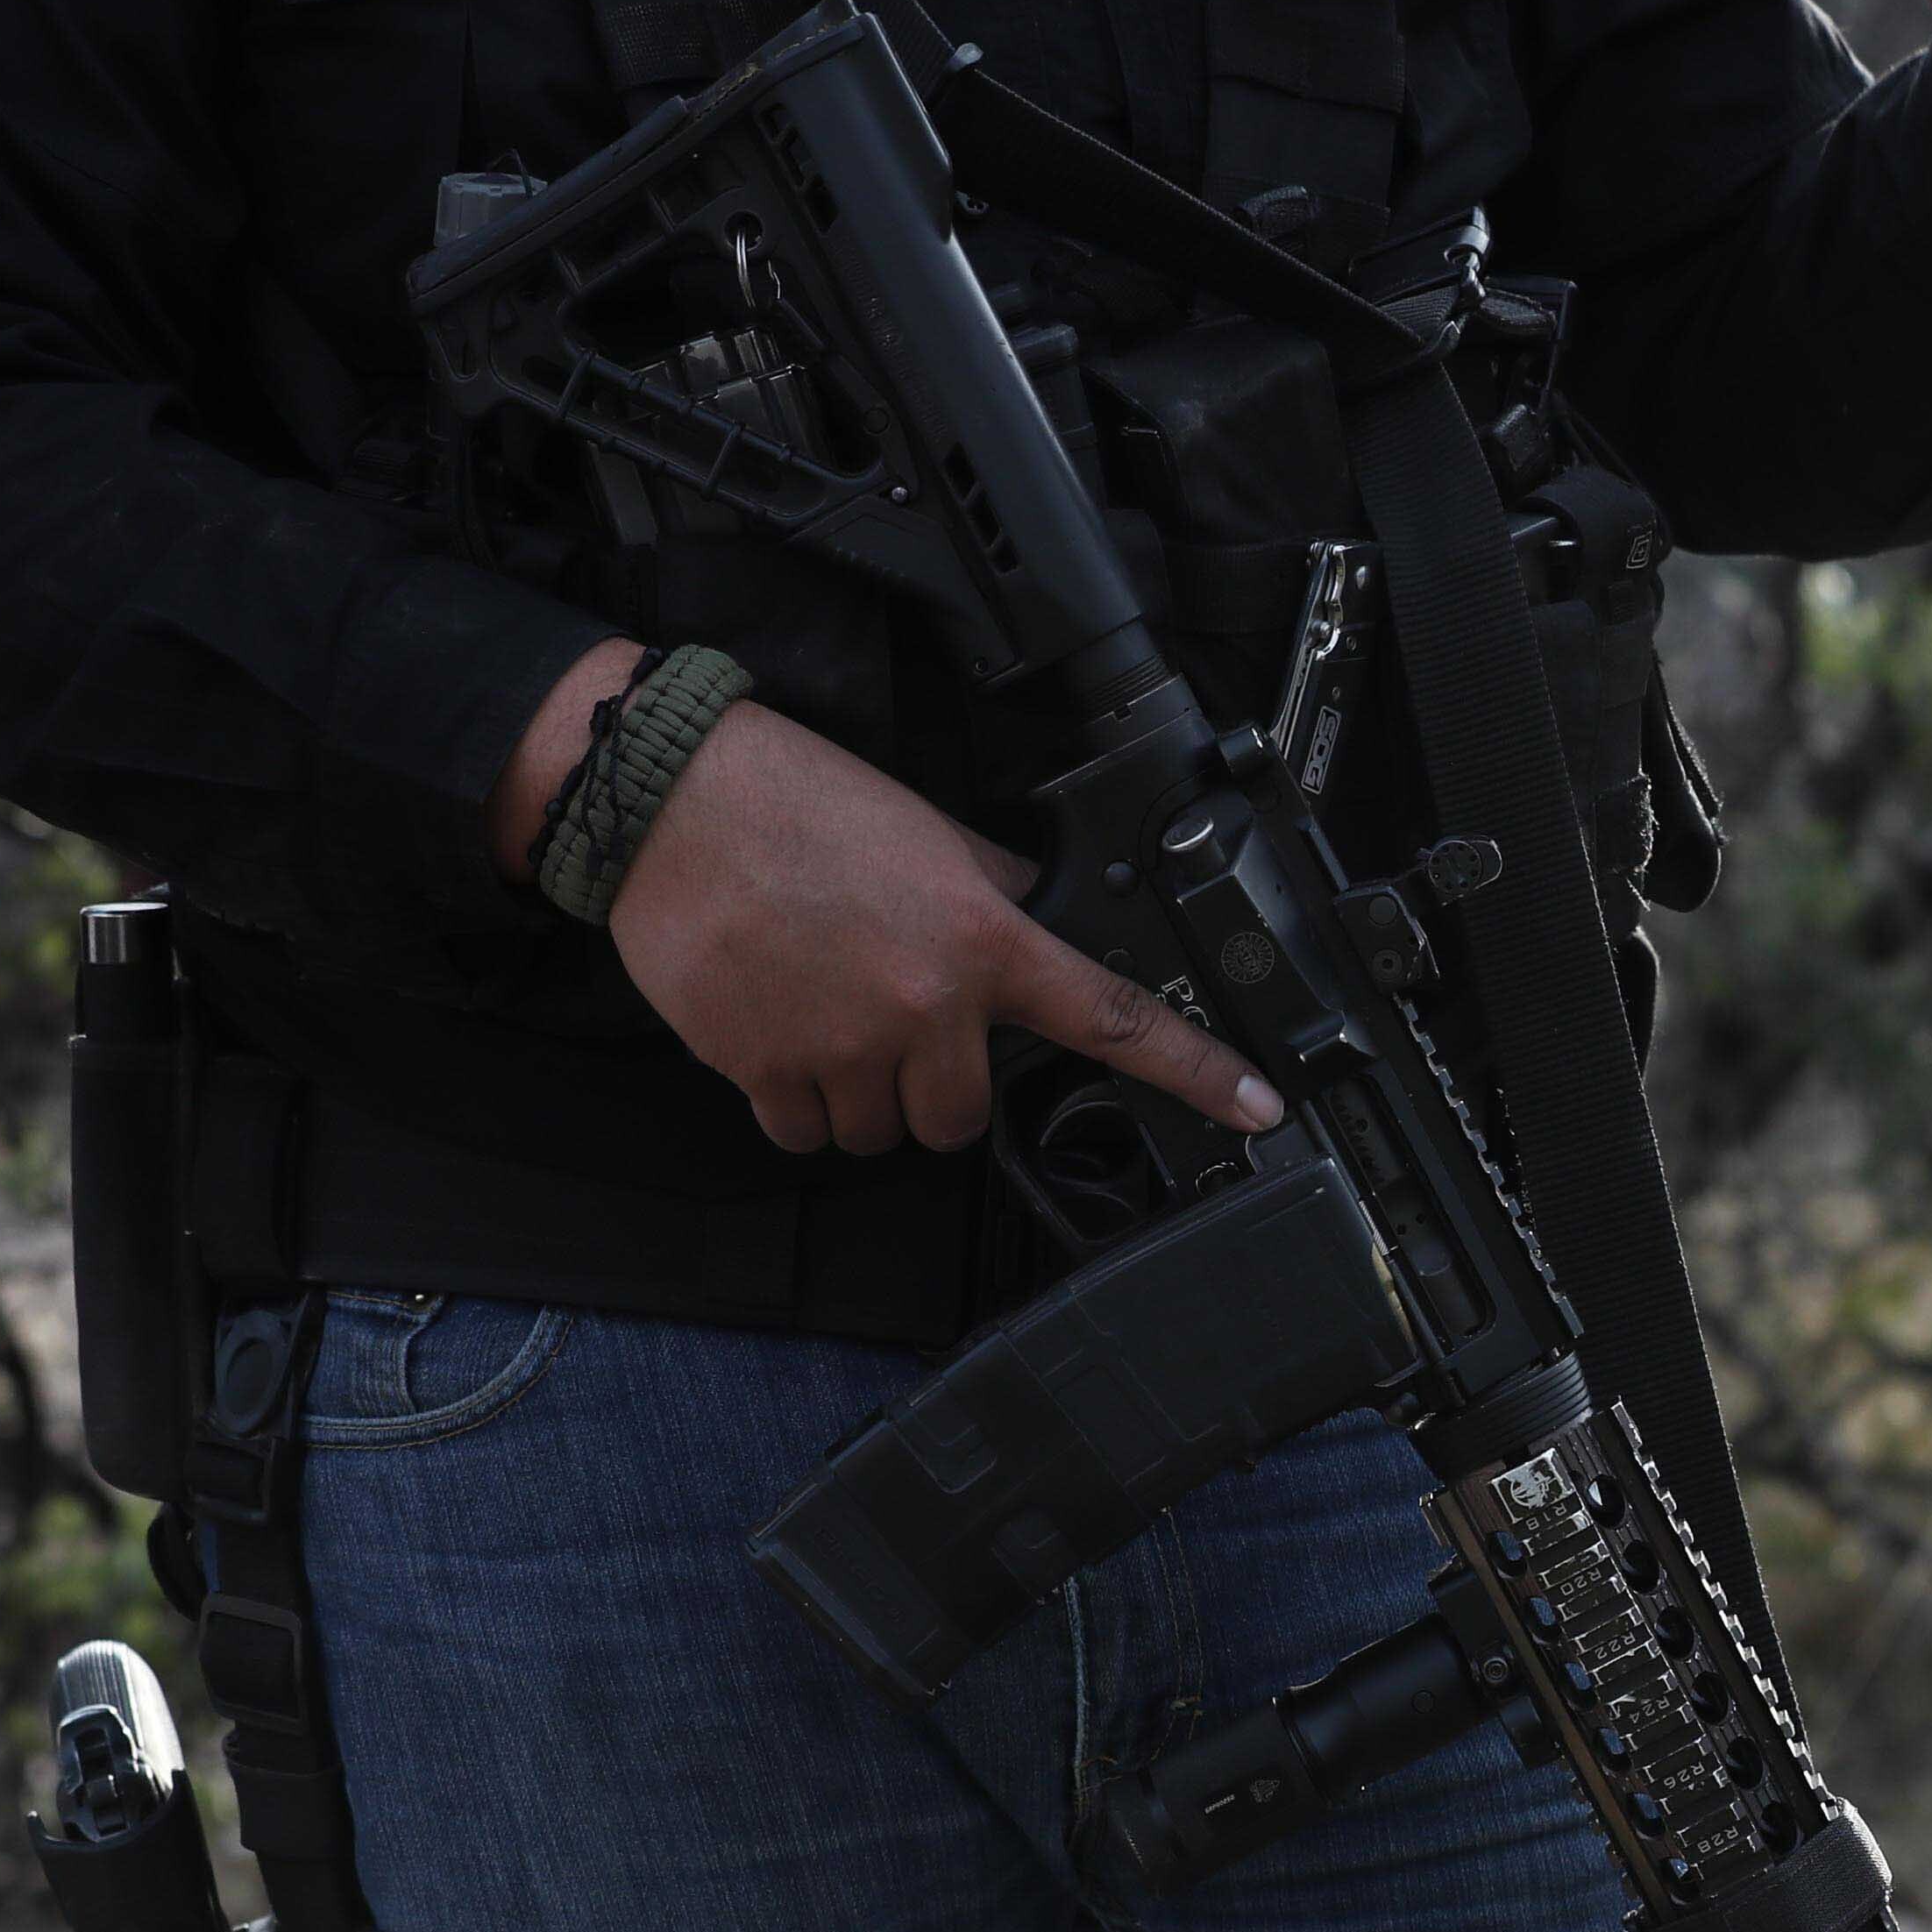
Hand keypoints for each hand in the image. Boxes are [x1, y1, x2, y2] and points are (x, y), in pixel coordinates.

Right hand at [497, 641, 1279, 1154]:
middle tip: (892, 1025)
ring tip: (823, 1015)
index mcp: (981, 938)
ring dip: (859, 1098)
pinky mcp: (763, 1066)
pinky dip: (793, 1102)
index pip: (1112, 1018)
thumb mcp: (929, 830)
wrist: (670, 799)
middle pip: (959, 1117)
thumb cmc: (795, 801)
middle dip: (930, 1087)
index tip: (1261, 1108)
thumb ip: (994, 888)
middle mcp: (923, 1003)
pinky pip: (801, 1129)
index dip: (1198, 1072)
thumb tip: (1037, 912)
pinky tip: (778, 1033)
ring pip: (878, 1132)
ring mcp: (842, 1044)